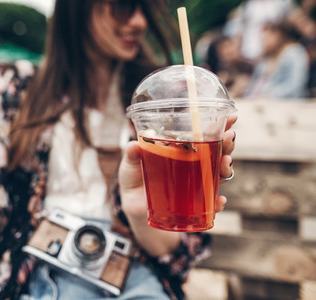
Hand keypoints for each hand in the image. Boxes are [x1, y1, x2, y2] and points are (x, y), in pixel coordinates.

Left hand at [119, 113, 237, 218]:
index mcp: (180, 151)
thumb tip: (133, 145)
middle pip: (217, 152)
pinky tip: (219, 201)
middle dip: (228, 144)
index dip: (219, 126)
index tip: (232, 117)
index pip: (204, 135)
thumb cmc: (134, 180)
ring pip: (219, 174)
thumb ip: (131, 155)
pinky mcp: (194, 204)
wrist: (133, 207)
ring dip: (226, 168)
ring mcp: (195, 184)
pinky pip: (210, 204)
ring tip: (225, 163)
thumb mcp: (129, 166)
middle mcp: (193, 166)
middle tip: (229, 137)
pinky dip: (217, 203)